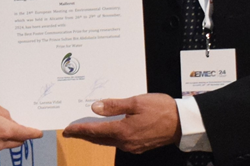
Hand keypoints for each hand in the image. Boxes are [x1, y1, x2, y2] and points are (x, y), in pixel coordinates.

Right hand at [0, 97, 42, 152]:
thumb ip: (3, 113)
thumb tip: (8, 120)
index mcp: (5, 130)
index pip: (25, 134)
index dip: (34, 133)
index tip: (39, 132)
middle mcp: (0, 143)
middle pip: (18, 141)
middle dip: (22, 134)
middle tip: (20, 125)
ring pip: (7, 144)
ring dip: (10, 137)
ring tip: (4, 125)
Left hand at [62, 93, 180, 153]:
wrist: (181, 123)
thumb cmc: (161, 109)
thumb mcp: (136, 102)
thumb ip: (114, 105)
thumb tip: (95, 108)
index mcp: (122, 131)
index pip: (94, 131)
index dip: (79, 130)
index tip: (67, 130)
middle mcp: (125, 142)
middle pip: (98, 139)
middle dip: (84, 135)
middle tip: (71, 132)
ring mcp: (132, 146)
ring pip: (108, 141)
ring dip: (96, 136)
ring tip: (86, 129)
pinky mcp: (139, 146)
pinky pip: (118, 142)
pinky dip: (108, 136)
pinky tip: (107, 130)